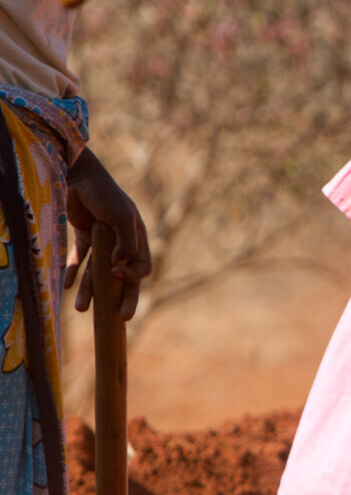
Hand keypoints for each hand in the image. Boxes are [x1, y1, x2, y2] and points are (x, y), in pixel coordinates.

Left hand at [64, 150, 151, 320]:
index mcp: (138, 239)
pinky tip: (65, 287)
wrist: (78, 175)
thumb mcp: (122, 215)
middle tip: (120, 319)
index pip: (141, 267)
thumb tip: (123, 265)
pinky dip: (72, 273)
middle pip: (123, 278)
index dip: (131, 276)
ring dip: (90, 291)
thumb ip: (127, 241)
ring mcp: (102, 242)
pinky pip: (79, 261)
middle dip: (122, 298)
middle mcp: (122, 244)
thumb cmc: (105, 194)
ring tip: (80, 309)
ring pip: (98, 273)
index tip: (116, 273)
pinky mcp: (84, 238)